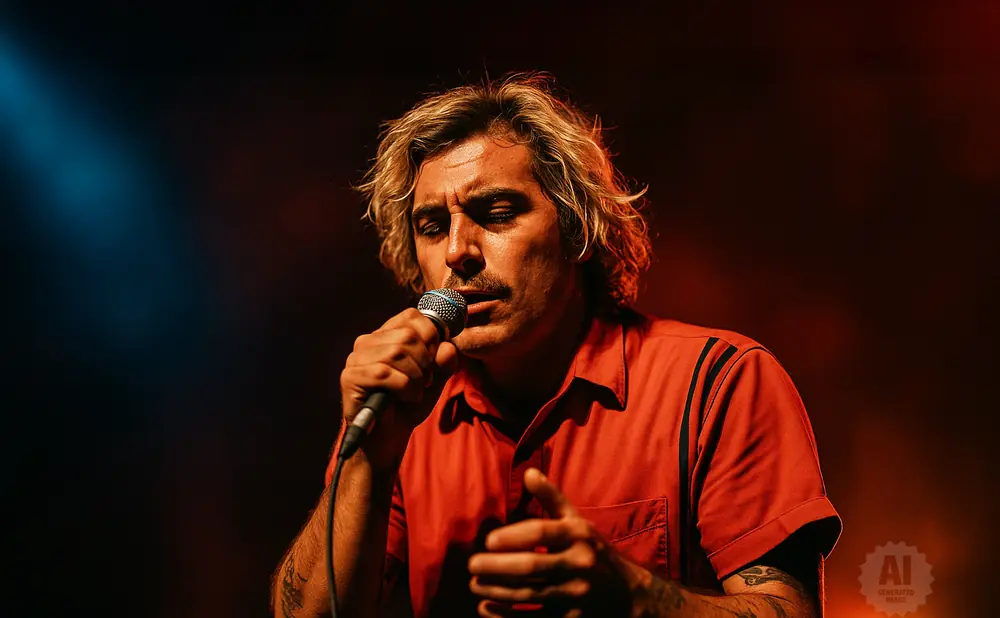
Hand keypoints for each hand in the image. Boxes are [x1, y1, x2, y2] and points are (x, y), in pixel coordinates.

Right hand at [340, 307, 458, 468]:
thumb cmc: (407, 405)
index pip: (411, 316)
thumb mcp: (433, 381)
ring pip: (397, 353)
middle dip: (426, 361)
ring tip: (415, 391)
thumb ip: (444, 362)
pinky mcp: (350, 378)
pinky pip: (385, 374)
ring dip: (416, 377)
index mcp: (386, 336)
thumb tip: (448, 345)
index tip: (434, 359)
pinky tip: (405, 399)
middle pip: (408, 335)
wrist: (387, 438)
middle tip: (426, 381)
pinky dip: (405, 388)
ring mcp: (355, 359)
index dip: (431, 335)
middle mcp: (367, 342)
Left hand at [468, 468, 647, 616]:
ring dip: (497, 591)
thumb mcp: (578, 522)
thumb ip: (552, 498)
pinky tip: (486, 609)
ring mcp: (576, 594)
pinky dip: (507, 616)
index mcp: (579, 535)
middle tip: (472, 565)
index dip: (512, 536)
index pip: (541, 532)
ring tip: (475, 584)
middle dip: (498, 566)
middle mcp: (579, 563)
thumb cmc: (594, 551)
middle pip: (531, 566)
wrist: (626, 594)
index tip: (488, 541)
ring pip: (530, 593)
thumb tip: (528, 472)